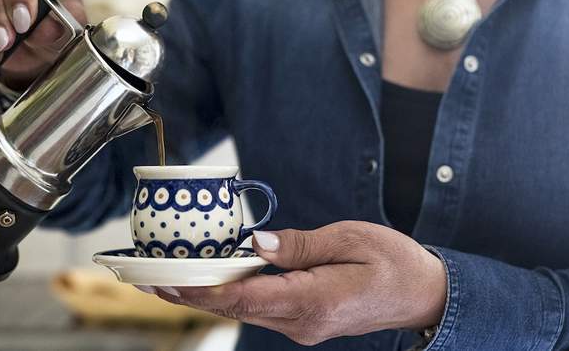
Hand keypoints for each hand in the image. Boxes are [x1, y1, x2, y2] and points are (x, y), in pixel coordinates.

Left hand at [150, 221, 446, 345]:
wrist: (422, 294)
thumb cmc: (393, 262)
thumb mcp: (350, 240)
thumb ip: (298, 246)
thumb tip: (253, 244)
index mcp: (313, 302)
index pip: (244, 297)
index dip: (202, 289)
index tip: (168, 279)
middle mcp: (301, 322)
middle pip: (233, 308)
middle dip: (188, 293)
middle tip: (146, 277)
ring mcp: (301, 326)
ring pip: (241, 310)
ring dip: (203, 295)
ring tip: (164, 278)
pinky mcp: (302, 320)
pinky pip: (257, 308)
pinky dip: (228, 294)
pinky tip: (208, 280)